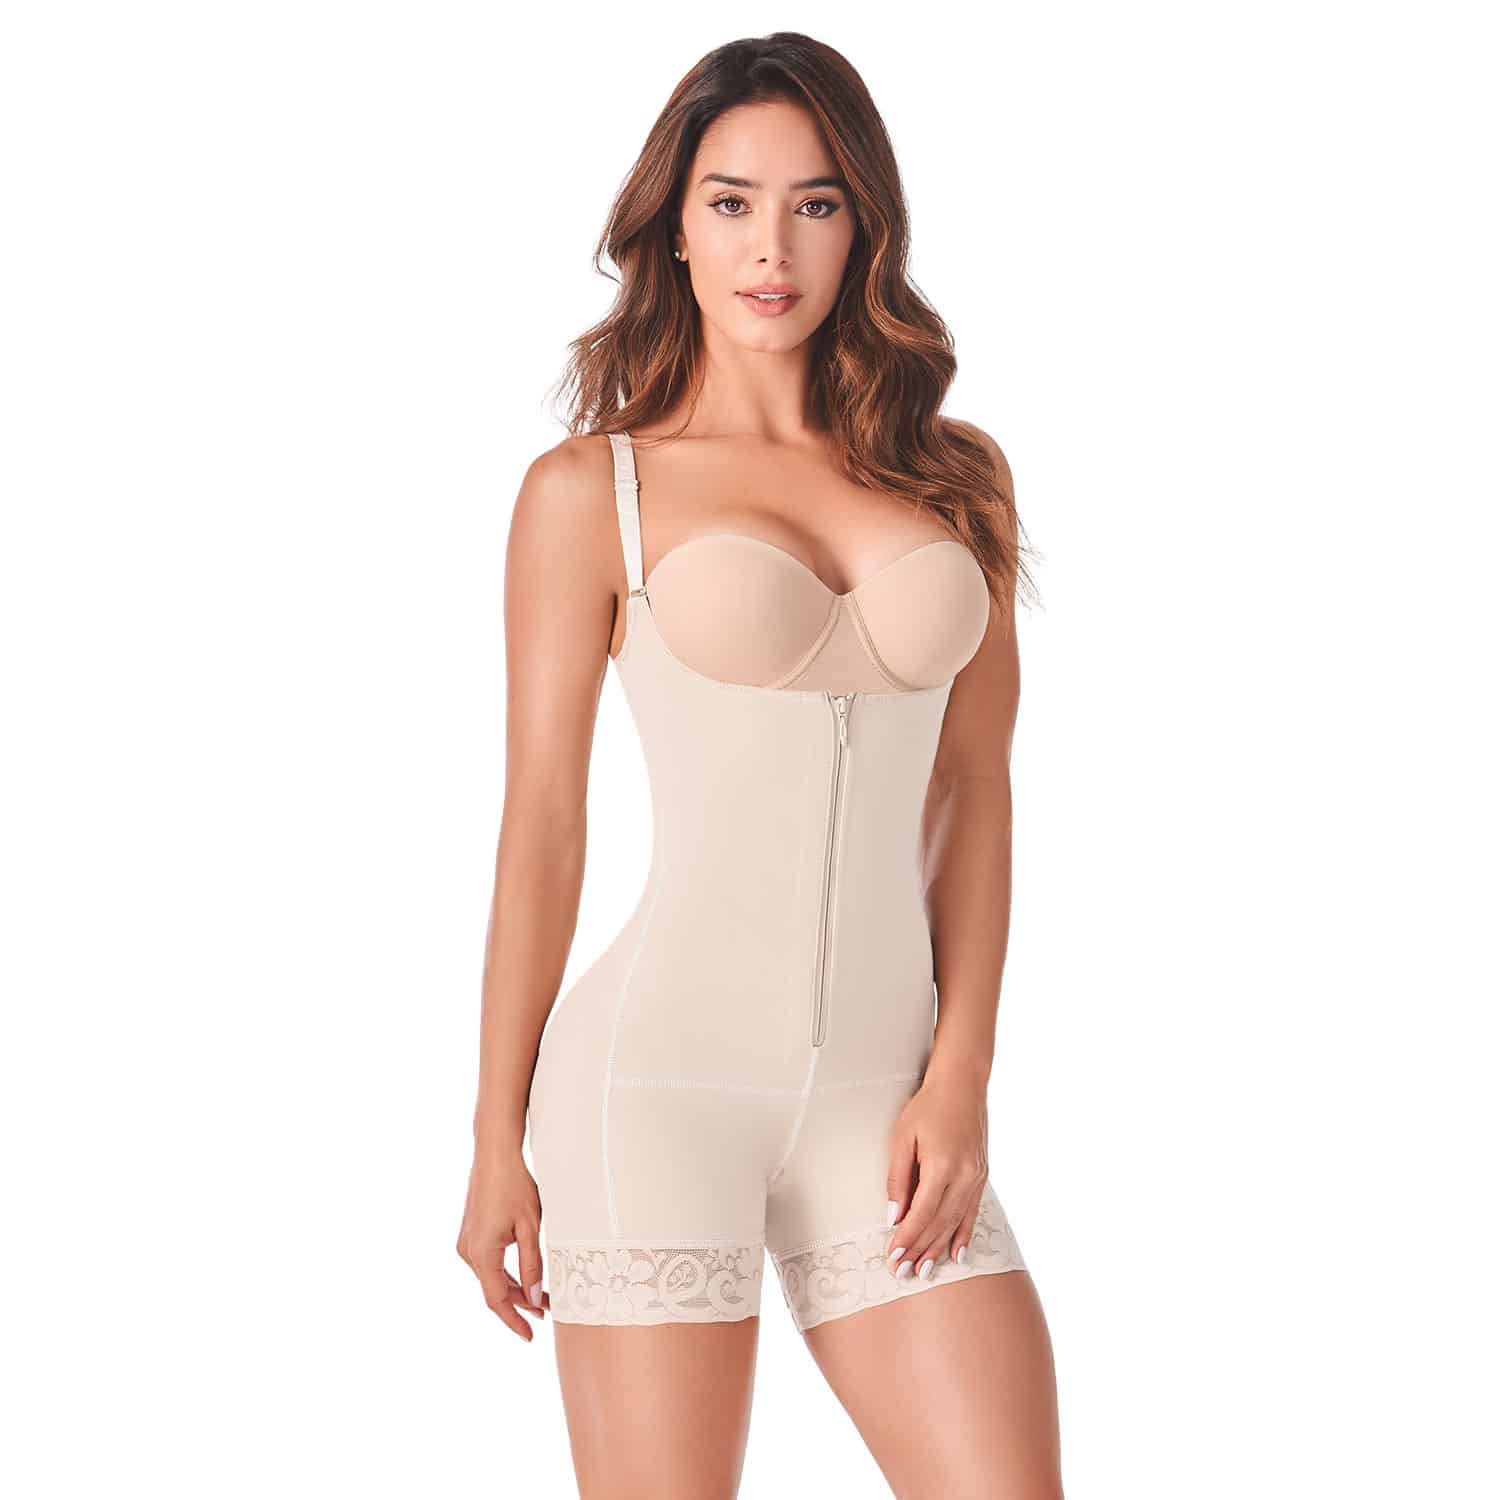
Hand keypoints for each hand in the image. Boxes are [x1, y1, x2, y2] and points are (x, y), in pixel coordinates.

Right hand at [456, 1150, 550, 1340]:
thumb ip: (532, 1266)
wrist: (494, 1154)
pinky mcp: (470, 1233)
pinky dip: (506, 1272)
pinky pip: (488, 1262)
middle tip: (548, 1312)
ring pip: (491, 1276)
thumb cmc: (515, 1186)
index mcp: (481, 1254)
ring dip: (515, 1287)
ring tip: (542, 1296)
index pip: (497, 1300)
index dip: (514, 1321)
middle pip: (495, 1289)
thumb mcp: (531, 1228)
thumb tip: (534, 1299)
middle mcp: (468, 1252)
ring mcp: (466, 1242)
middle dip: (521, 1303)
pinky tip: (524, 1275)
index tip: (530, 1336)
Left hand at [883, 1072, 989, 1279]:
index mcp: (942, 1165)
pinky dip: (963, 1235)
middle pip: (940, 1224)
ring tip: (925, 1270)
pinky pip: (972, 1213)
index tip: (893, 1256)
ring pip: (956, 1222)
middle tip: (904, 1273)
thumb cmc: (927, 1107)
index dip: (907, 1238)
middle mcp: (964, 1175)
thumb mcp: (902, 1137)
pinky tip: (956, 1254)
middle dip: (920, 1250)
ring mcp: (977, 1177)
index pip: (922, 1213)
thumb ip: (898, 1179)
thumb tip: (893, 1215)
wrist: (962, 1085)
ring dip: (939, 1249)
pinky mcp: (982, 1176)